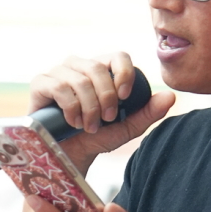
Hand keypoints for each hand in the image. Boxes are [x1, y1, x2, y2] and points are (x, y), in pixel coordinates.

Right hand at [29, 53, 174, 172]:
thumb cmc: (96, 138)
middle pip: (98, 68)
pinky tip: (73, 121)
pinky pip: (60, 86)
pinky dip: (71, 107)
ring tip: (88, 126)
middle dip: (106, 98)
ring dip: (88, 108)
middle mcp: (79, 65)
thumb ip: (148, 113)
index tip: (124, 97)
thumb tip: (170, 96)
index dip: (124, 74)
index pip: (118, 56)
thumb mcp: (126, 128)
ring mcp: (58, 72)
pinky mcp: (40, 83)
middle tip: (105, 120)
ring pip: (80, 80)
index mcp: (101, 69)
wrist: (68, 155)